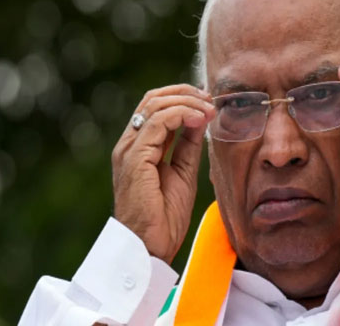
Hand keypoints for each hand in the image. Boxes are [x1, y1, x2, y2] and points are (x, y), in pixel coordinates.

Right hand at [111, 84, 214, 262]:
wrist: (149, 246)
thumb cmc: (164, 216)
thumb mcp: (183, 172)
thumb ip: (187, 146)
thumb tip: (199, 121)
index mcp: (138, 147)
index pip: (154, 106)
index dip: (182, 97)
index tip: (208, 102)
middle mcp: (129, 144)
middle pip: (153, 99)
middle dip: (185, 93)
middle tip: (210, 99)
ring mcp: (129, 149)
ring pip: (155, 105)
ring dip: (187, 102)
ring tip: (209, 109)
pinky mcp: (135, 157)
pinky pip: (158, 122)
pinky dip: (182, 114)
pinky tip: (200, 120)